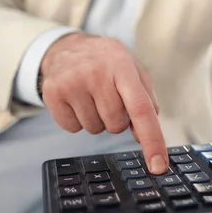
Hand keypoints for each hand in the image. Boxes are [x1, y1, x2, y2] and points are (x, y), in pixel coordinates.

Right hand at [40, 32, 167, 173]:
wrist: (67, 46)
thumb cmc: (107, 63)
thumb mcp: (132, 70)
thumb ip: (146, 101)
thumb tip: (143, 137)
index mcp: (122, 66)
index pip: (141, 108)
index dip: (152, 139)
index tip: (159, 166)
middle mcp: (96, 72)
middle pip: (116, 125)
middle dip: (116, 119)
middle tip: (108, 97)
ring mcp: (72, 82)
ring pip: (94, 129)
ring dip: (96, 119)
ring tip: (91, 95)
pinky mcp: (52, 93)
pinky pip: (72, 129)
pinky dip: (77, 120)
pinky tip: (76, 99)